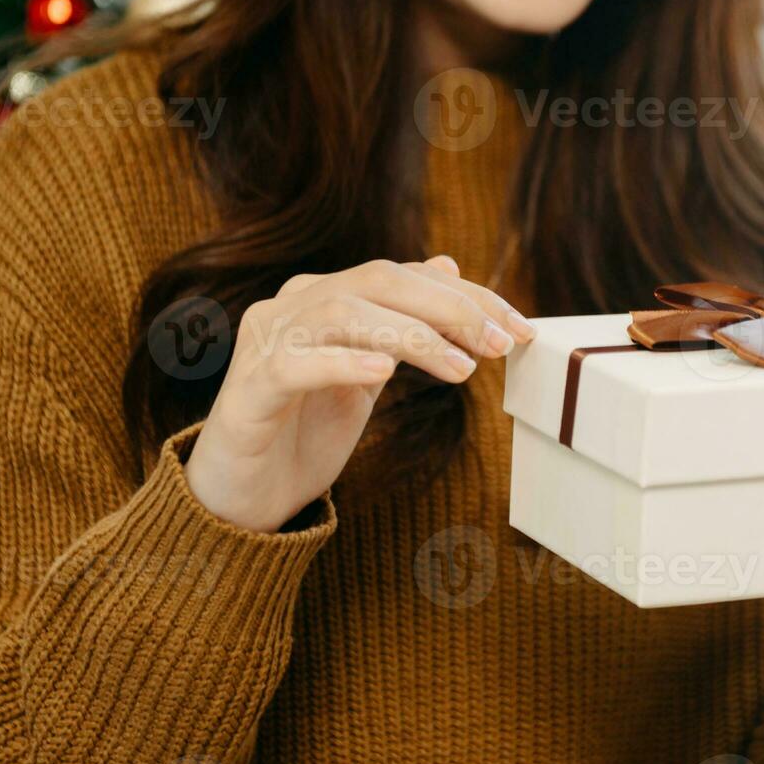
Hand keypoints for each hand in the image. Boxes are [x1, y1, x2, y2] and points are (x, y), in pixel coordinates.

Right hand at [184, 255, 534, 531]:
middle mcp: (293, 306)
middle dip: (449, 308)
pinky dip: (342, 362)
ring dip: (410, 336)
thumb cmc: (304, 433)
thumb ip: (400, 323)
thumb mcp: (367, 374)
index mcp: (324, 297)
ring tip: (461, 368)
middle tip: (499, 344)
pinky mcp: (249, 387)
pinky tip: (384, 373)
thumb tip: (448, 266)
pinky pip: (295, 363)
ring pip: (343, 313)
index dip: (468, 297)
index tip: (521, 328)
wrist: (241, 497)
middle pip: (378, 281)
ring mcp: (265, 341)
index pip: (404, 277)